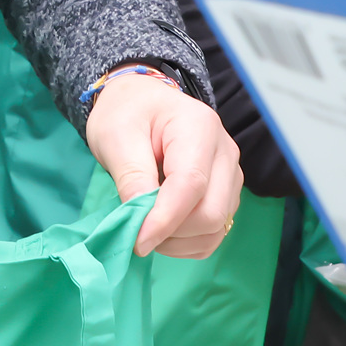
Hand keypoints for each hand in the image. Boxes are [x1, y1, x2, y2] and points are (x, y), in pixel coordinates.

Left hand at [84, 68, 242, 257]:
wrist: (140, 103)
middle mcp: (225, 152)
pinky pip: (215, 233)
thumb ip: (132, 178)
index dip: (165, 219)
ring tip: (147, 225)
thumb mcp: (115, 137)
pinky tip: (164, 228)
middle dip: (172, 232)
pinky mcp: (227, 194)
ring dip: (179, 241)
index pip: (191, 184)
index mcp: (199, 128)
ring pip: (216, 228)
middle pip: (211, 212)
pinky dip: (188, 242)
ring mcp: (230, 174)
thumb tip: (141, 225)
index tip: (136, 241)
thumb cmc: (127, 114)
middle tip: (136, 228)